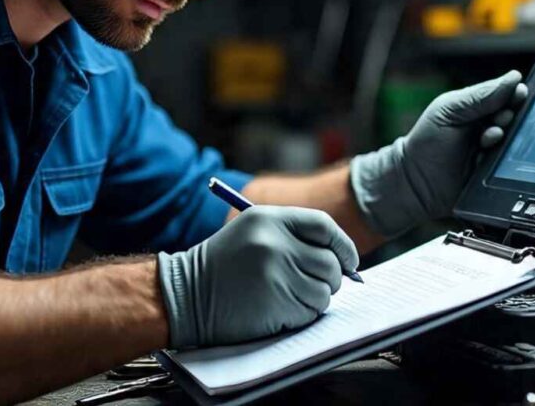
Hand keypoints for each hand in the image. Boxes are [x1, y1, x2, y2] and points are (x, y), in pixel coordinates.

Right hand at [157, 206, 359, 348]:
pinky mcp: (276, 306)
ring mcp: (276, 276)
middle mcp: (275, 244)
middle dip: (331, 278)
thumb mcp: (252, 231)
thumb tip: (342, 258)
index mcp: (269, 220)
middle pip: (330, 263)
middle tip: (317, 284)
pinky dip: (303, 314)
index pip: (324, 227)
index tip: (348, 260)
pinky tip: (279, 309)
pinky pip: (310, 312)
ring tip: (289, 296)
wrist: (185, 295)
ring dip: (315, 298)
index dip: (343, 245)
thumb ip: (294, 236)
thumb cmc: (223, 264)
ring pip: (324, 291)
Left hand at [350, 70, 527, 236]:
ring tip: (491, 136)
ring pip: (517, 142)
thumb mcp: (449, 109)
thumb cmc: (427, 141)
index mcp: (482, 109)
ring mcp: (496, 153)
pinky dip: (504, 160)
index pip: (509, 97)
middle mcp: (493, 129)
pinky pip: (512, 166)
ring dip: (507, 138)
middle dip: (513, 117)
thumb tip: (514, 77)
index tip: (520, 93)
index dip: (516, 95)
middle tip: (503, 118)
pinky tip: (488, 156)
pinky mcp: (497, 175)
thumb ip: (480, 95)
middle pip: (518, 119)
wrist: (414, 182)